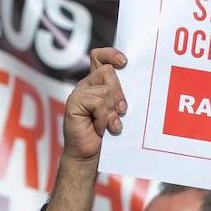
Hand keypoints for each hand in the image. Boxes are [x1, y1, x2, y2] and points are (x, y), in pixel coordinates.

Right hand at [62, 47, 127, 162]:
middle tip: (121, 113)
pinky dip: (104, 119)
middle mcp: (87, 85)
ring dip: (112, 112)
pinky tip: (101, 129)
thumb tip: (137, 82)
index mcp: (97, 84)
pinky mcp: (73, 103)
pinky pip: (97, 103)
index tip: (124, 62)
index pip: (99, 57)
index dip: (111, 54)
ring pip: (105, 90)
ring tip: (110, 125)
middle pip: (108, 72)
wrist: (89, 155)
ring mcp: (79, 93)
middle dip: (119, 94)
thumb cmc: (107, 135)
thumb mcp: (118, 112)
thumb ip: (121, 97)